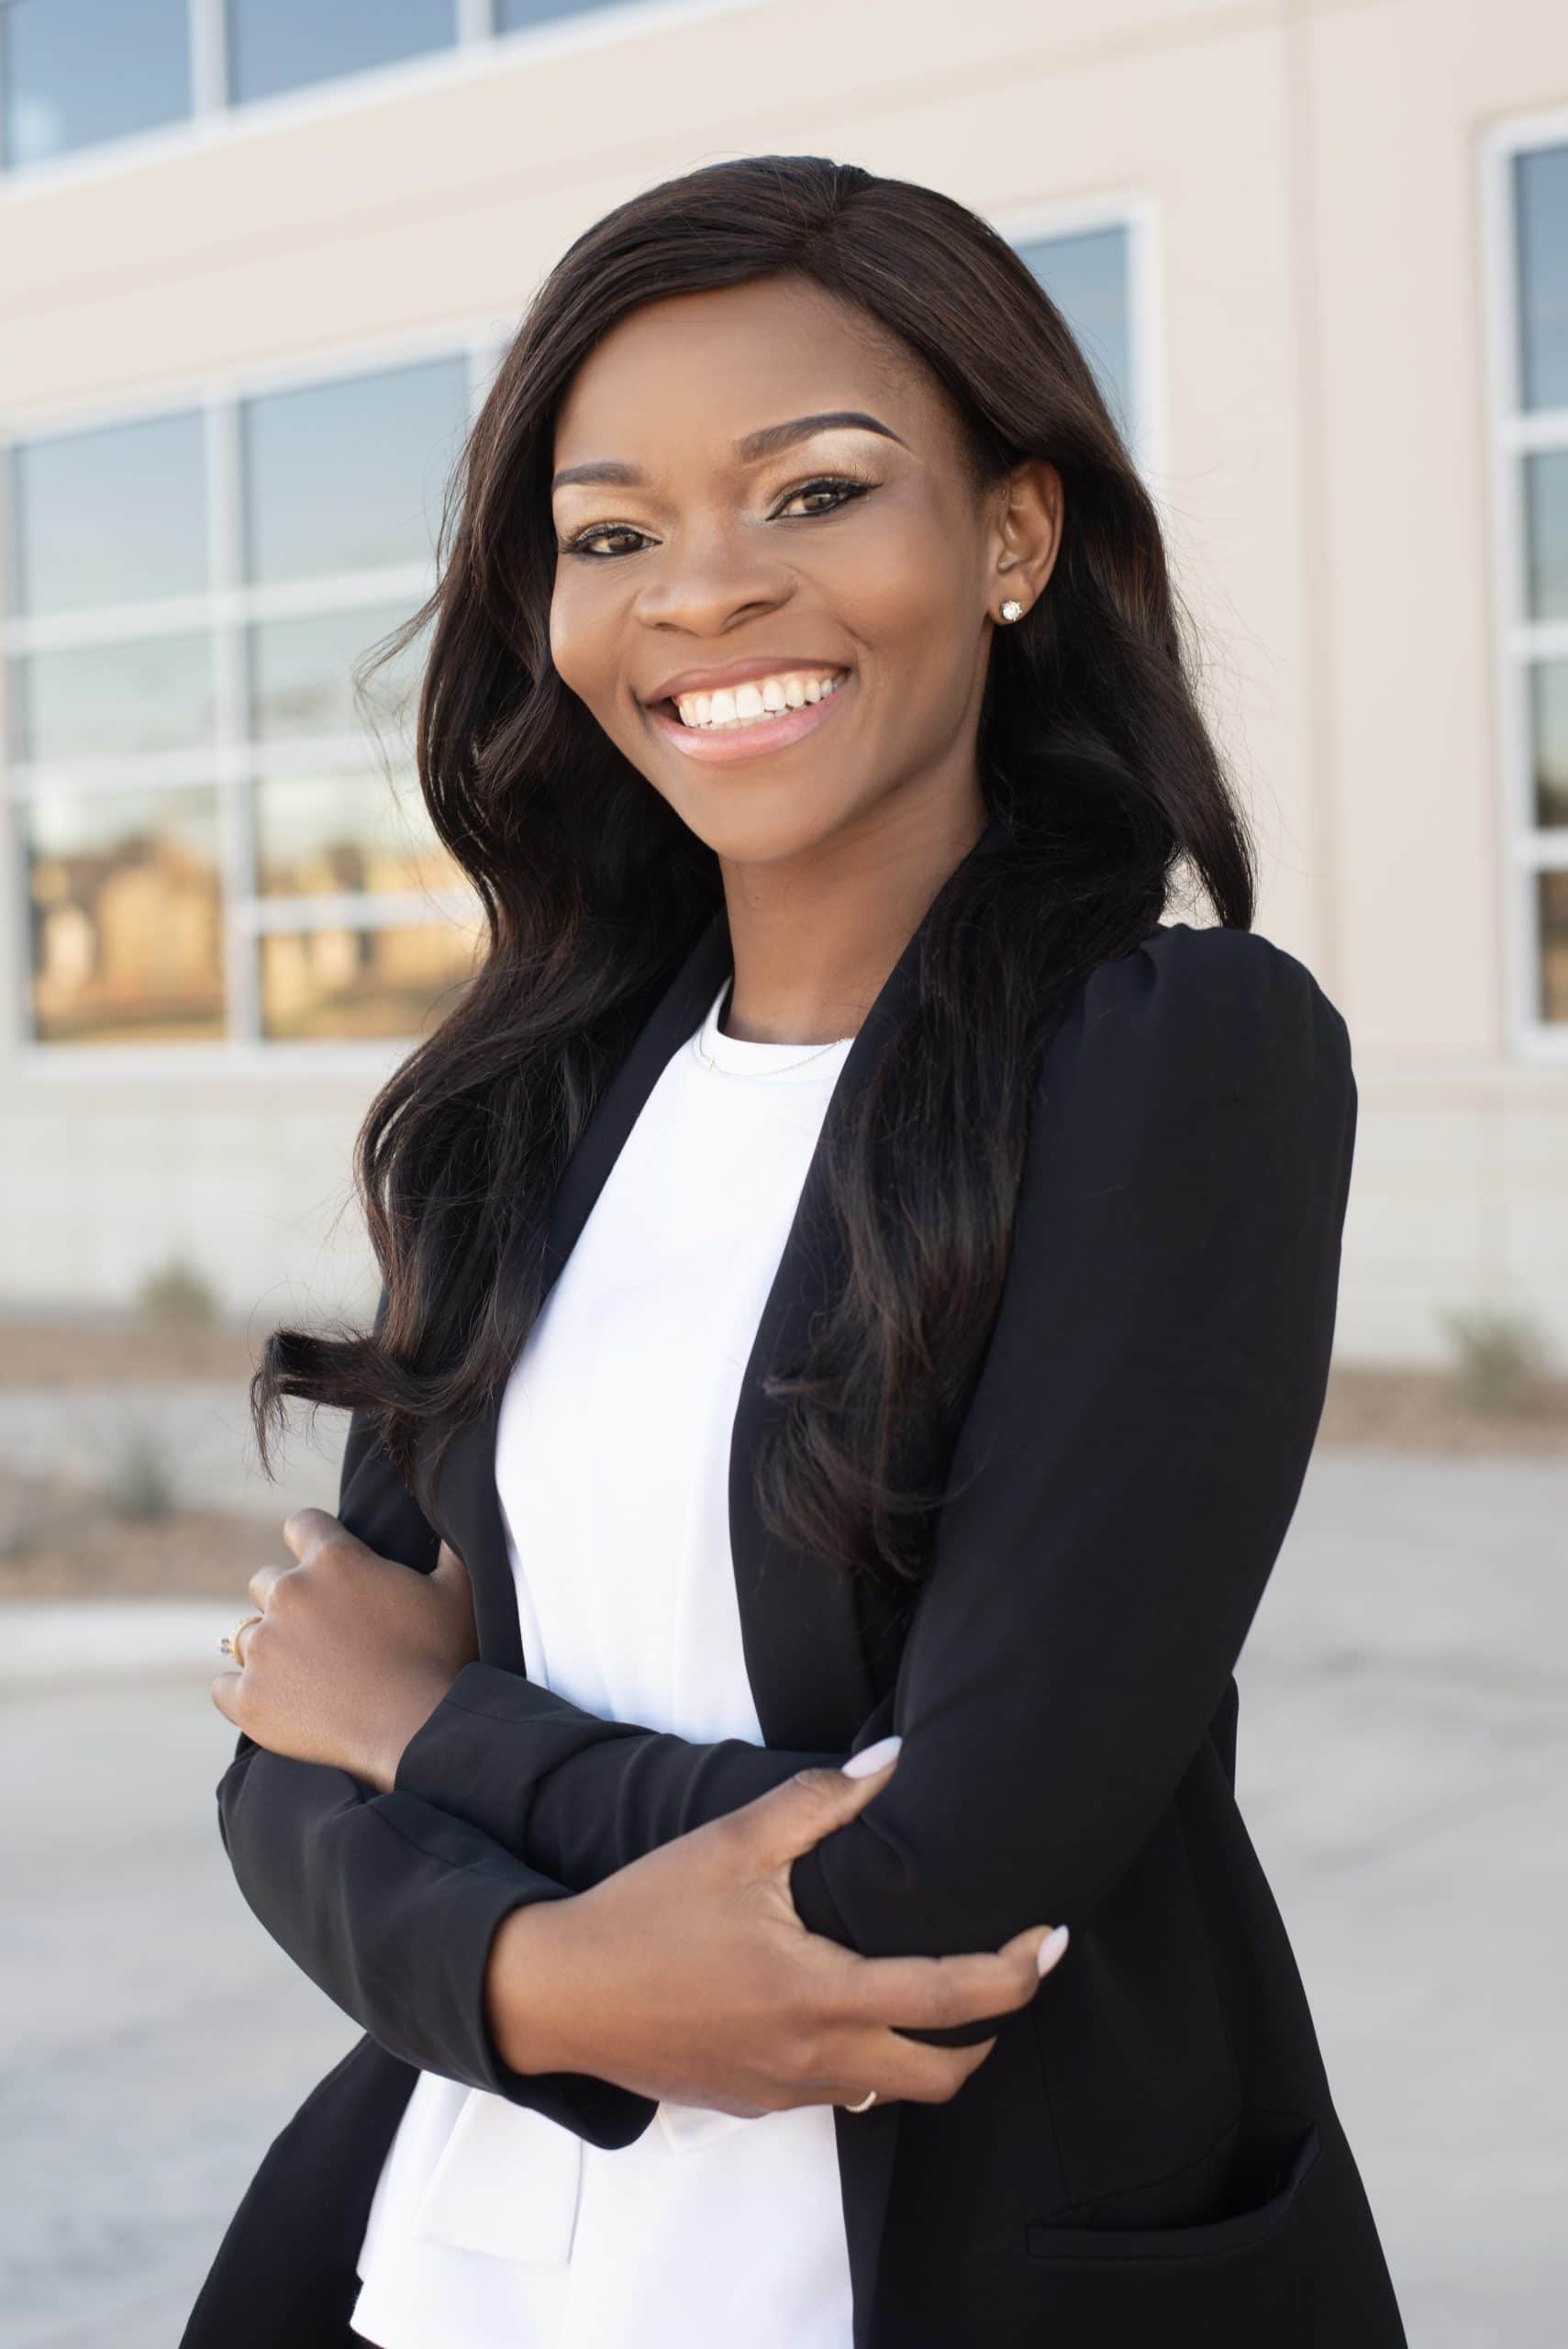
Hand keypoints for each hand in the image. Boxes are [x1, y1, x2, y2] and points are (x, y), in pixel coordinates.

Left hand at [211, 1509, 479, 1789]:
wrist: (418, 1732)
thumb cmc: (442, 1658)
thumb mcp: (456, 1590)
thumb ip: (447, 1544)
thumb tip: (448, 1511)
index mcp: (334, 1559)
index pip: (302, 1523)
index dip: (313, 1540)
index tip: (326, 1564)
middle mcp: (289, 1592)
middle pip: (266, 1581)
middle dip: (290, 1601)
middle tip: (323, 1633)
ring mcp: (263, 1646)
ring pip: (246, 1636)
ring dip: (269, 1649)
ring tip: (304, 1676)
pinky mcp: (248, 1697)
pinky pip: (223, 1687)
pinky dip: (244, 1694)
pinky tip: (276, 1704)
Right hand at [485, 1747, 1068, 2113]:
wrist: (561, 1994)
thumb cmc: (645, 1912)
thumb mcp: (733, 1844)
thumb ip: (822, 1804)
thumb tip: (895, 1762)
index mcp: (818, 1992)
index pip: (949, 1996)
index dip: (1016, 1973)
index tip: (1053, 1940)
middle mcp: (815, 2058)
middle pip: (942, 2073)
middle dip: (992, 2031)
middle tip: (1011, 1975)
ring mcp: (786, 2091)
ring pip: (893, 2090)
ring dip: (932, 2049)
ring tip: (942, 1989)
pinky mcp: (757, 2103)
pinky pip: (840, 2093)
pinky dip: (870, 2059)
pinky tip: (853, 2008)